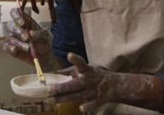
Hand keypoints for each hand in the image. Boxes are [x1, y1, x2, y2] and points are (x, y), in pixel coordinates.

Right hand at [2, 8, 55, 69]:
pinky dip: (10, 48)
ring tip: (27, 48)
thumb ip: (40, 33)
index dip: (16, 16)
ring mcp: (13, 38)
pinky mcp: (11, 48)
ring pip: (9, 37)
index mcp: (25, 21)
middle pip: (10, 25)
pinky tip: (15, 50)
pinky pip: (6, 47)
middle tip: (26, 37)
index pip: (15, 12)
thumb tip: (31, 33)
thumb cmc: (45, 43)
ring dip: (18, 43)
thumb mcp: (46, 36)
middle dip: (18, 31)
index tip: (22, 23)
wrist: (45, 57)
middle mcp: (17, 28)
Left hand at [49, 53, 163, 112]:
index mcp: (87, 70)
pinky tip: (81, 108)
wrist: (115, 85)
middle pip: (74, 84)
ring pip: (77, 96)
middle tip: (49, 90)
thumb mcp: (85, 69)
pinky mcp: (99, 100)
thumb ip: (70, 71)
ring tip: (52, 100)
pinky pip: (92, 104)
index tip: (70, 55)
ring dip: (64, 98)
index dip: (75, 60)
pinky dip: (87, 106)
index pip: (81, 64)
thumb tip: (53, 73)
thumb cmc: (95, 75)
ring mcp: (94, 91)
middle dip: (61, 88)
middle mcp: (89, 80)